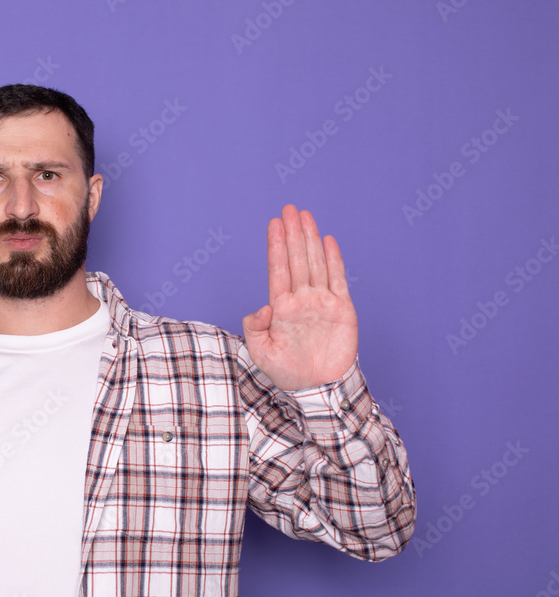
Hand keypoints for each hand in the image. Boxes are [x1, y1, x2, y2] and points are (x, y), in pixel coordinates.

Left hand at [242, 205, 357, 390]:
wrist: (317, 388)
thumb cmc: (288, 372)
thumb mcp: (261, 353)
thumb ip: (254, 329)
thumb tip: (261, 308)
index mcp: (281, 307)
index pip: (278, 269)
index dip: (276, 245)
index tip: (274, 223)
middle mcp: (301, 299)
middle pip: (296, 259)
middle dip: (292, 233)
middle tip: (289, 208)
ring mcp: (321, 302)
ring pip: (315, 263)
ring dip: (310, 239)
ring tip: (305, 216)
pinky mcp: (341, 309)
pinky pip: (337, 279)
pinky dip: (333, 260)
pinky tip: (327, 240)